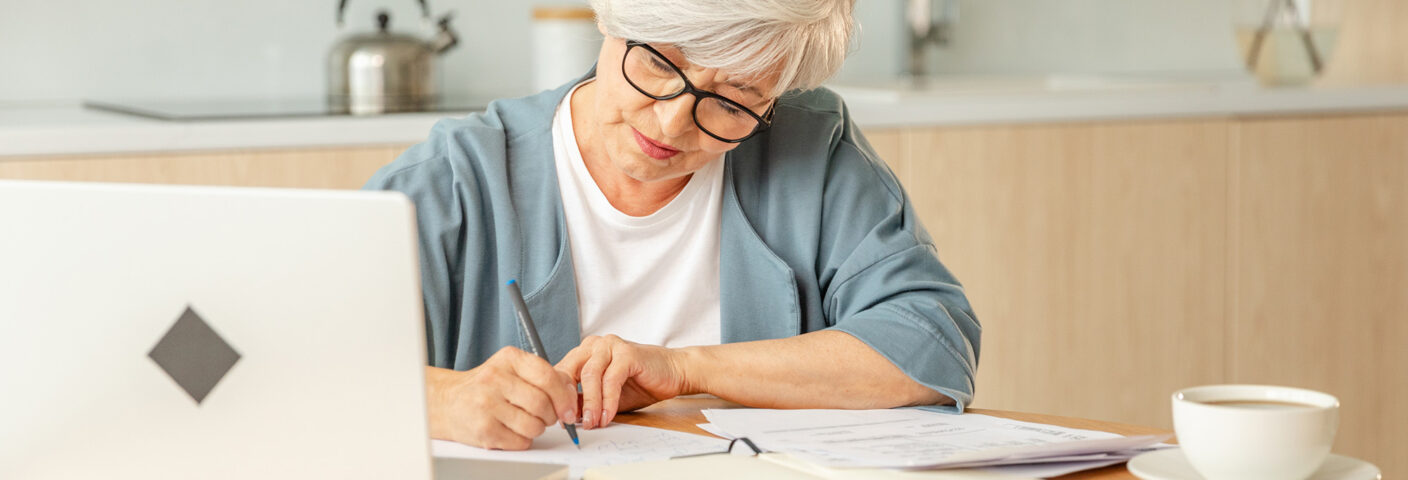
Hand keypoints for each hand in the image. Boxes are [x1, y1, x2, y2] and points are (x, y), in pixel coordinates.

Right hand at [426, 347, 577, 449]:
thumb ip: (544, 376)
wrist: (448, 402)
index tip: (568, 409)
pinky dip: (523, 440)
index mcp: (509, 358)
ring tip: (526, 422)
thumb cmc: (487, 386)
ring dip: (537, 429)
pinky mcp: (483, 429)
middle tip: (546, 417)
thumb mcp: (513, 369)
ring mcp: (486, 404)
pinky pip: (520, 441)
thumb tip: (571, 394)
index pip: (547, 376)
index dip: (564, 397)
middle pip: (542, 404)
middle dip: (551, 416)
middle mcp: (494, 378)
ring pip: (534, 425)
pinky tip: (512, 430)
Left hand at [556, 334, 690, 428]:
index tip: (559, 419)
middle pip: (571, 372)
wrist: (674, 373)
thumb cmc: (641, 384)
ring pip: (590, 376)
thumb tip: (566, 415)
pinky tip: (608, 416)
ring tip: (592, 423)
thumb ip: (586, 401)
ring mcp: (610, 346)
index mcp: (585, 352)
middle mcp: (594, 345)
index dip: (558, 396)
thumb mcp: (606, 397)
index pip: (562, 372)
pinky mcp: (627, 353)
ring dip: (590, 403)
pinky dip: (608, 401)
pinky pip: (611, 380)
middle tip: (570, 423)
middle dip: (568, 400)